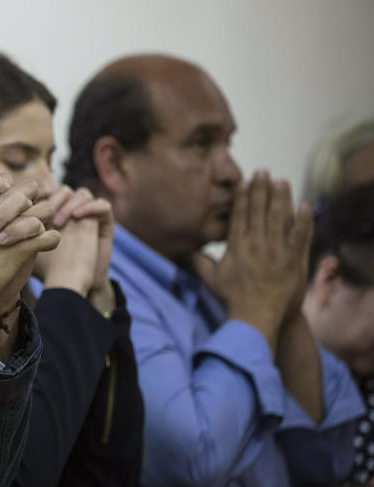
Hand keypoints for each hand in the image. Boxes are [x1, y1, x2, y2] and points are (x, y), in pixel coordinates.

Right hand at [191, 171, 312, 351]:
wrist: (256, 315)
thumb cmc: (233, 297)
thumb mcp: (210, 278)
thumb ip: (198, 261)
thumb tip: (182, 250)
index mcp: (237, 245)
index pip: (240, 215)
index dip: (243, 196)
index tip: (245, 181)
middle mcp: (256, 243)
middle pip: (259, 210)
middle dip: (261, 189)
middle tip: (264, 172)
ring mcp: (276, 250)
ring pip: (279, 217)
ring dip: (281, 198)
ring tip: (282, 181)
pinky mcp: (293, 259)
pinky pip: (300, 235)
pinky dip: (303, 220)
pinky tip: (305, 206)